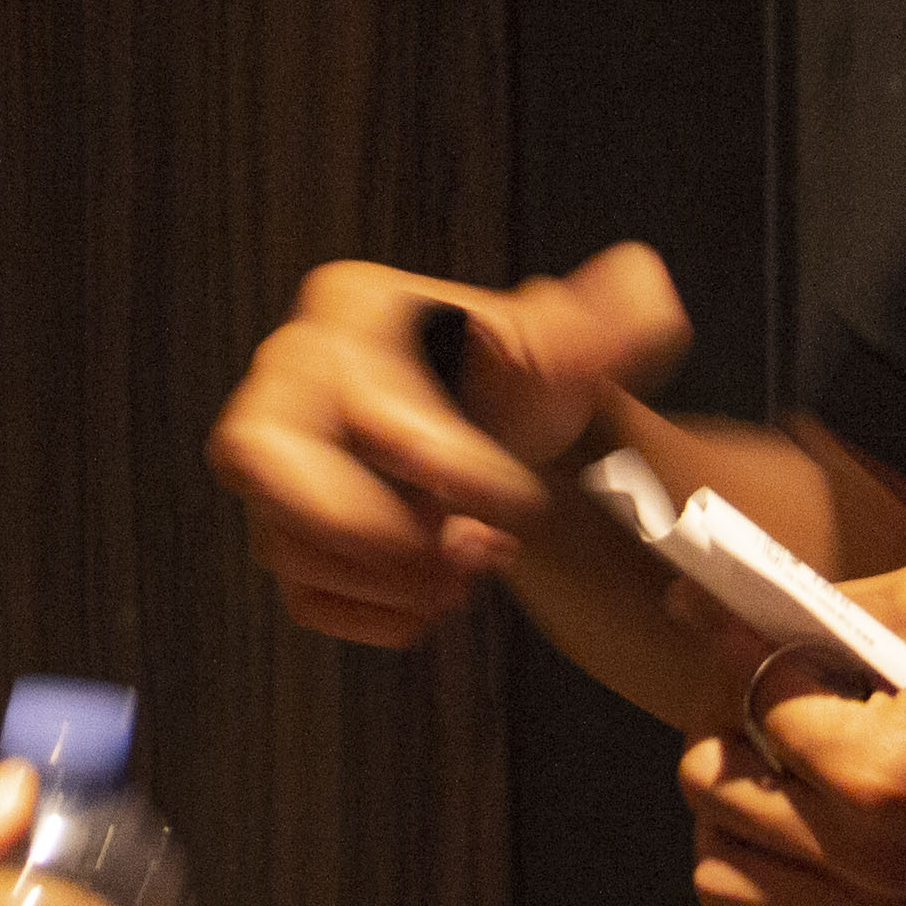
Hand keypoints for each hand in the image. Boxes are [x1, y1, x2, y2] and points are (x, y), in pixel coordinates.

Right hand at [207, 244, 691, 645]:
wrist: (507, 436)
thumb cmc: (526, 382)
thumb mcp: (572, 346)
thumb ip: (614, 320)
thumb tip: (644, 290)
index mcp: (350, 312)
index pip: (364, 403)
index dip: (441, 466)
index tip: (513, 499)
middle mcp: (288, 378)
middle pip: (260, 460)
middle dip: (366, 527)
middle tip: (459, 554)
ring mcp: (275, 462)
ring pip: (280, 538)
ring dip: (383, 579)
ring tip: (467, 573)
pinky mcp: (286, 532)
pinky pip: (299, 592)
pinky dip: (370, 615)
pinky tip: (433, 601)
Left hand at [673, 561, 905, 905]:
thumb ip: (809, 609)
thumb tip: (696, 605)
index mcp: (878, 773)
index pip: (749, 707)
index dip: (752, 652)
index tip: (775, 630)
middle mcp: (874, 860)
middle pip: (714, 797)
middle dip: (723, 729)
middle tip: (769, 691)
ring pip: (725, 881)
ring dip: (732, 816)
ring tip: (782, 765)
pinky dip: (776, 880)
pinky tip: (821, 822)